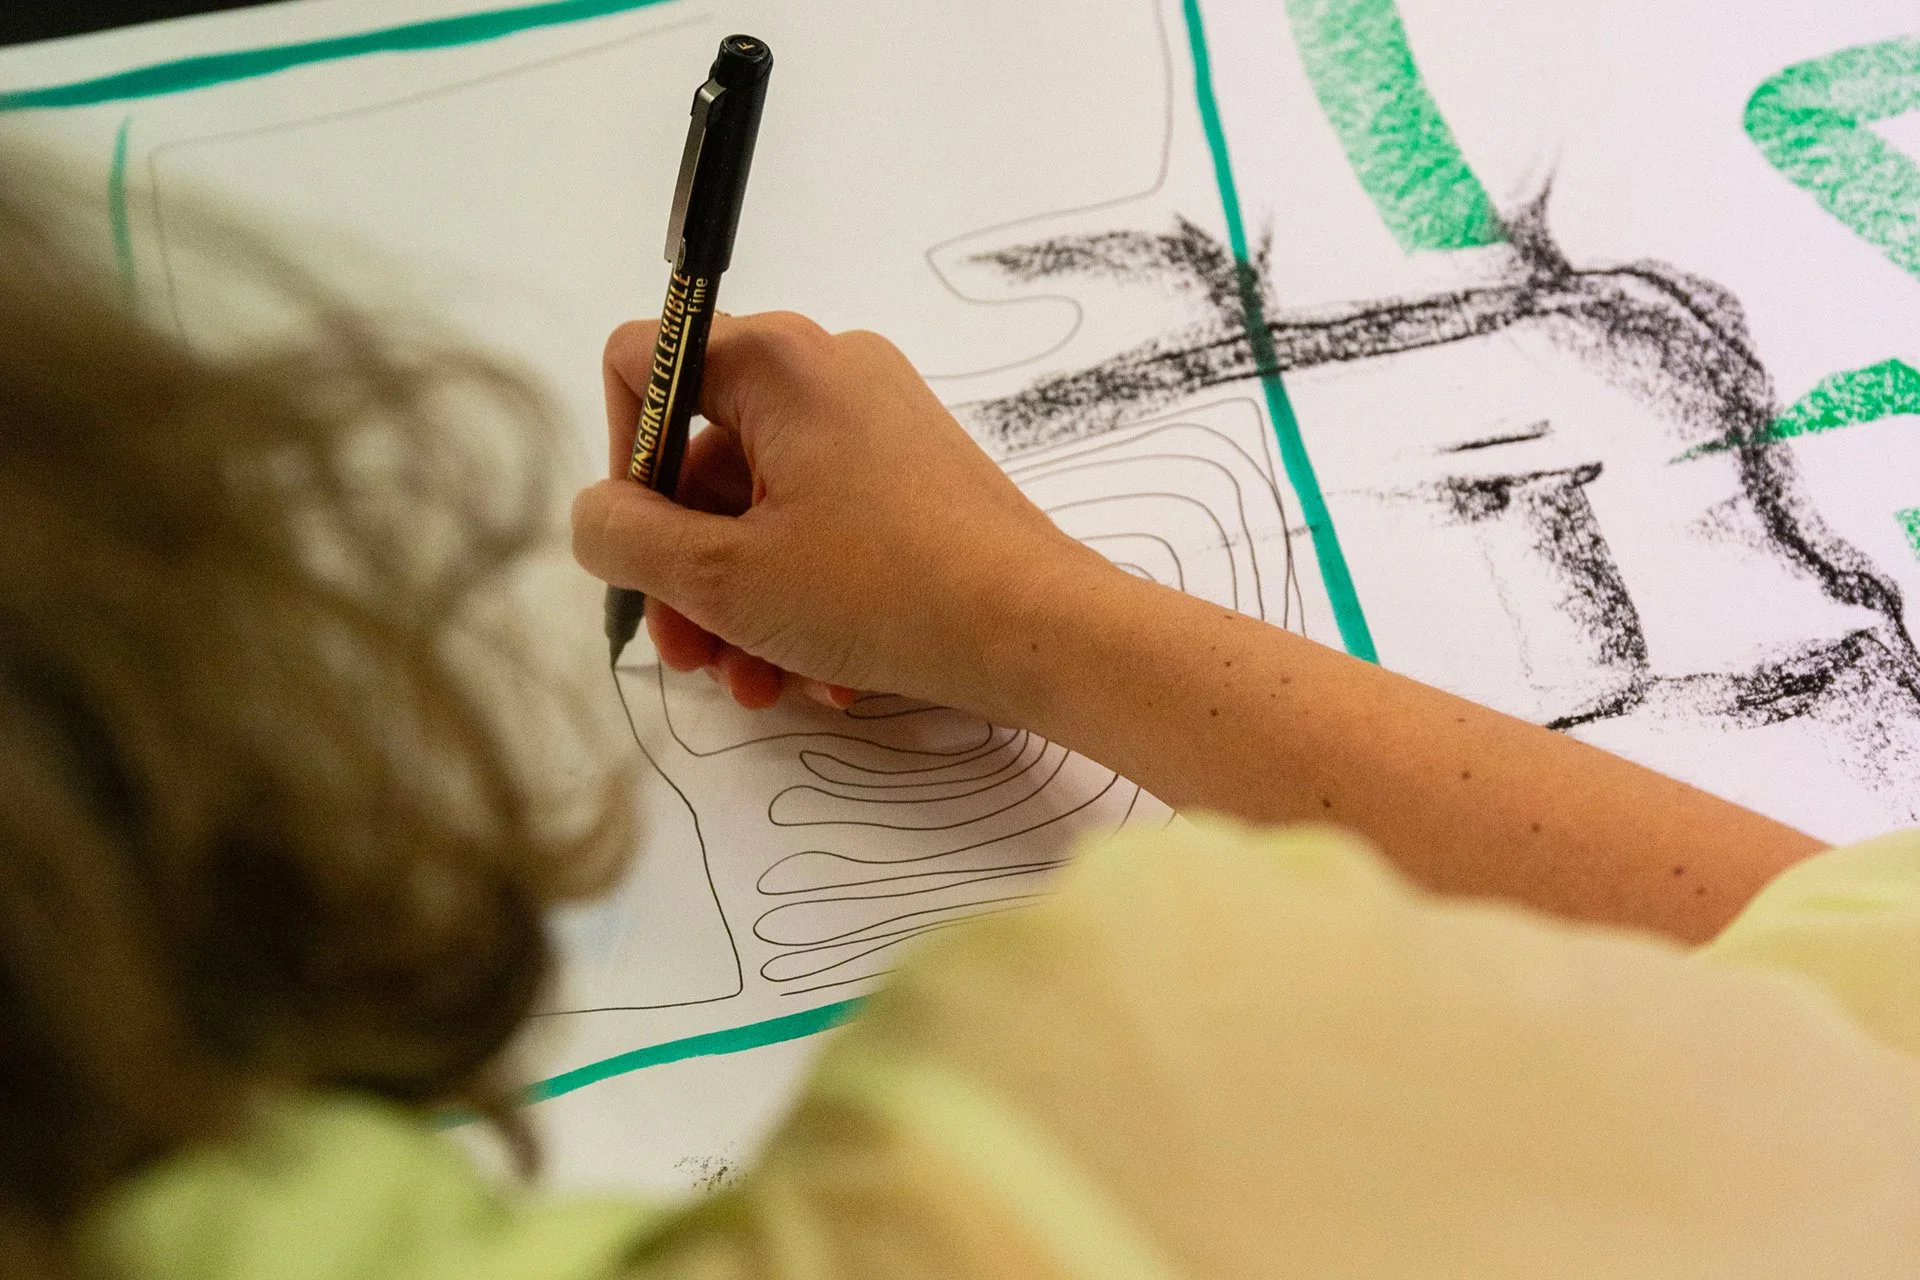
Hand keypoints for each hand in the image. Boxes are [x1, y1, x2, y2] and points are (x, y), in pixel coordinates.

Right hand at [572, 312, 1102, 716]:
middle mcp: (828, 369)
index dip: (621, 460)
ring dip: (741, 603)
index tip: (644, 549)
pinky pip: (824, 524)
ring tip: (755, 685)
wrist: (1038, 631)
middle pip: (703, 457)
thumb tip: (596, 516)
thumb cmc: (879, 591)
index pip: (642, 364)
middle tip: (690, 657)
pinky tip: (815, 677)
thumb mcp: (722, 577)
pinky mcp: (915, 475)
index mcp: (775, 360)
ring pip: (762, 507)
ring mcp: (878, 421)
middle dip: (686, 569)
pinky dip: (803, 595)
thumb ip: (624, 537)